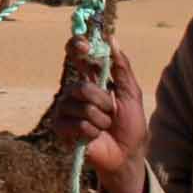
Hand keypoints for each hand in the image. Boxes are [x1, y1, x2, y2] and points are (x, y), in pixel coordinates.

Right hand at [44, 39, 148, 192]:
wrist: (126, 153)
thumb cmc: (130, 124)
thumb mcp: (131, 92)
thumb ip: (122, 66)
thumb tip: (111, 38)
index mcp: (91, 78)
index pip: (76, 54)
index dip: (77, 46)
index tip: (85, 46)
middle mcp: (75, 90)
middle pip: (82, 86)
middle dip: (103, 101)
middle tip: (111, 111)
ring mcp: (65, 108)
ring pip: (82, 106)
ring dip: (101, 118)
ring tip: (104, 126)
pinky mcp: (60, 126)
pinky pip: (77, 123)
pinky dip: (92, 131)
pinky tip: (94, 136)